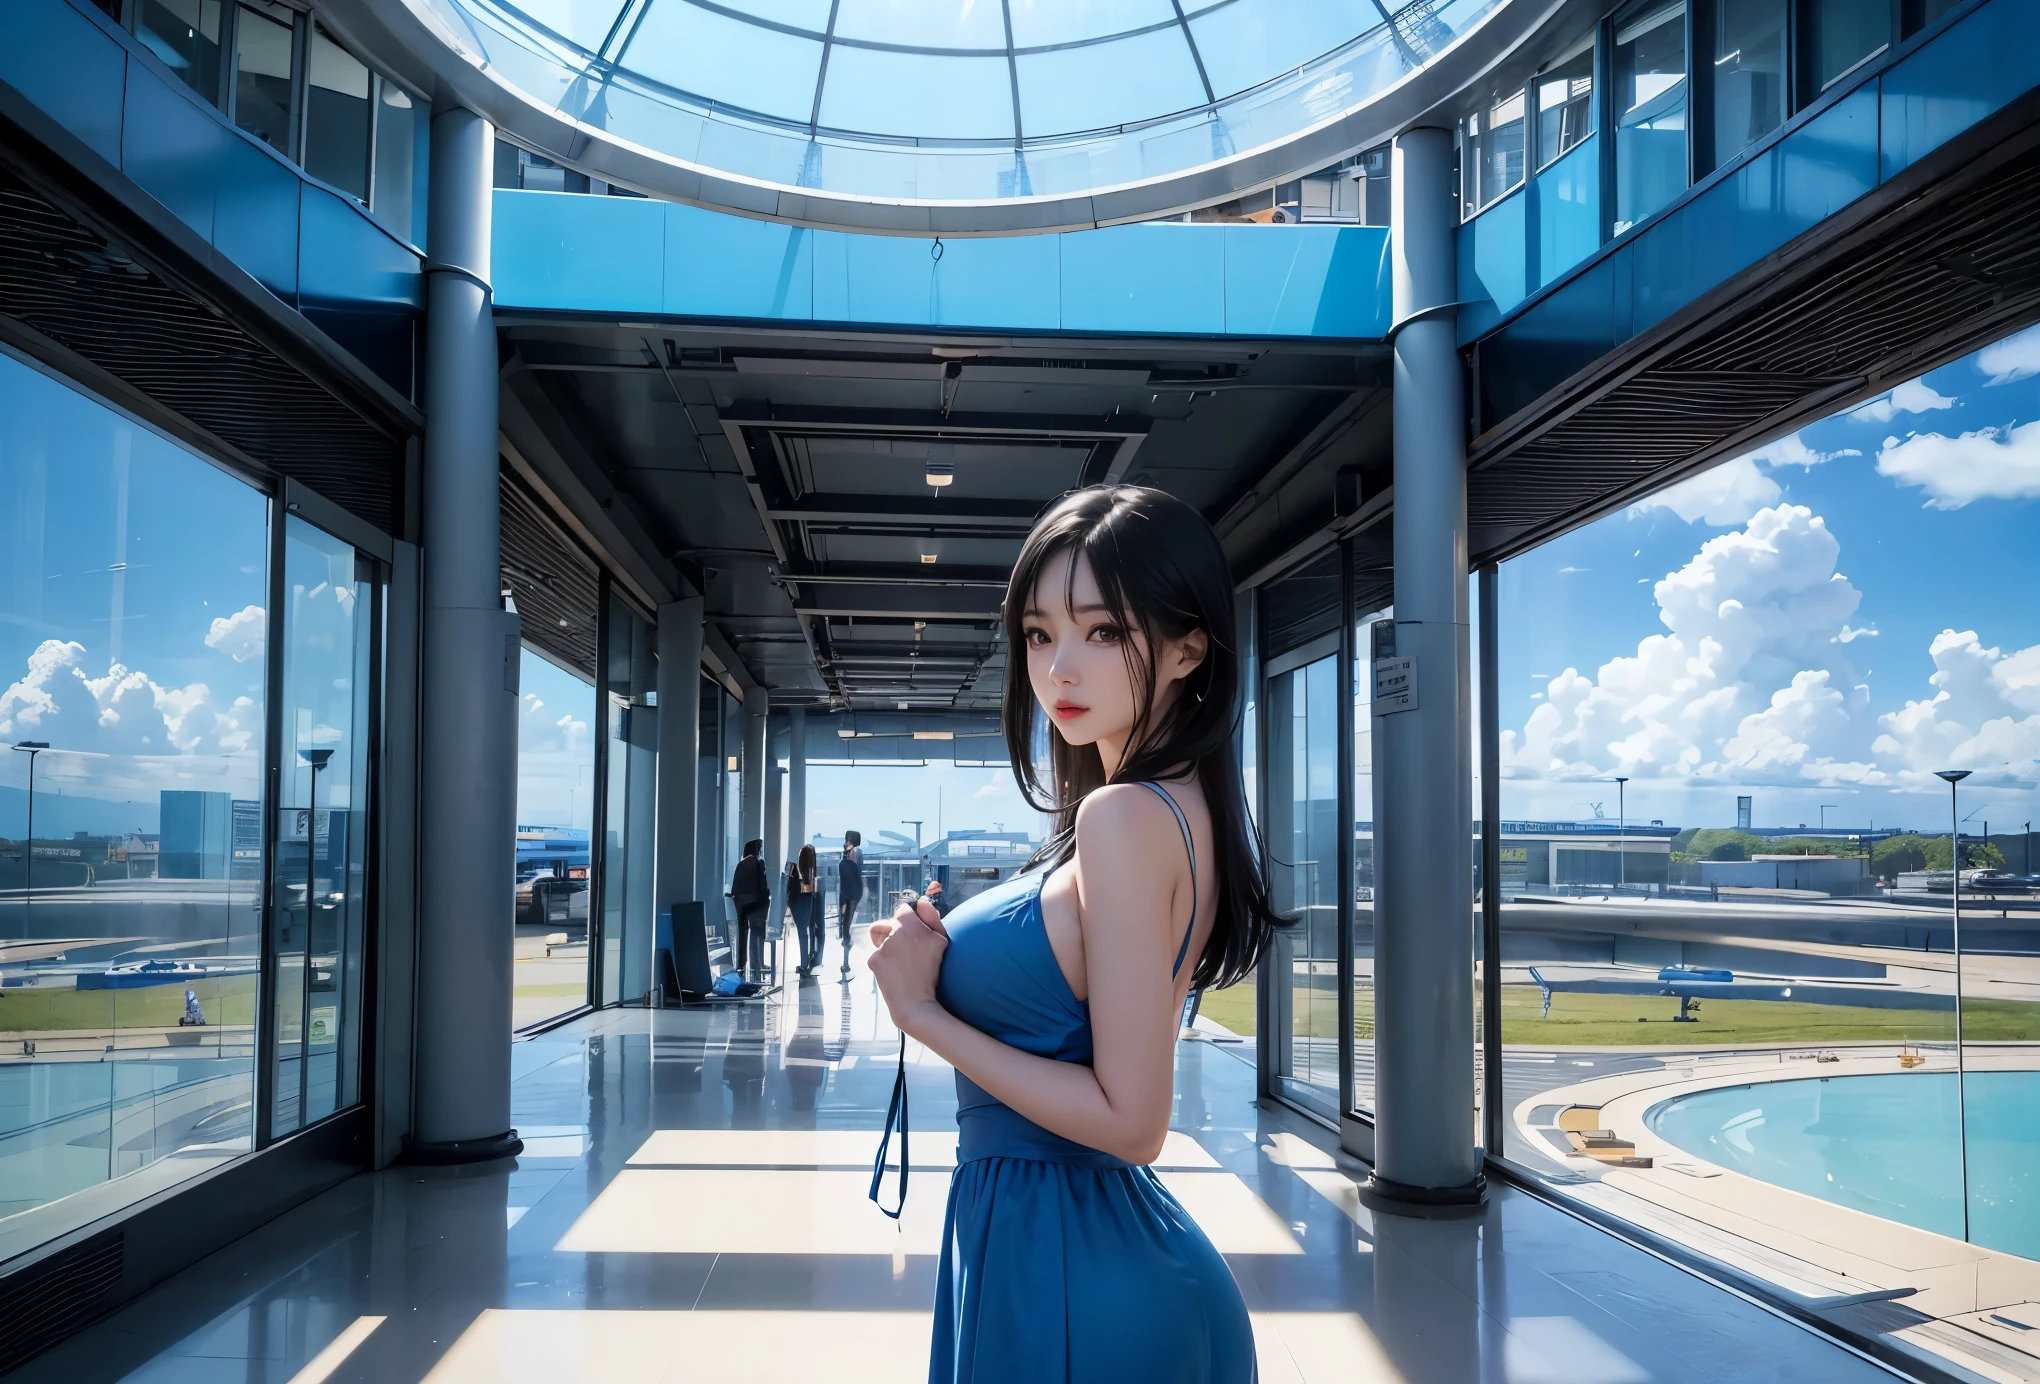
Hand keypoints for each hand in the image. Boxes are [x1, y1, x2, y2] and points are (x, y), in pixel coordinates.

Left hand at [867, 897, 948, 1037]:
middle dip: (898, 931)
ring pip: (881, 935)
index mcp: (911, 926)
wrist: (915, 1003)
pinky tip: (895, 969)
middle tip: (909, 948)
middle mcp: (894, 934)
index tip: (914, 930)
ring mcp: (882, 948)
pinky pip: (877, 952)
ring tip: (901, 958)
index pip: (903, 909)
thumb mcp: (941, 942)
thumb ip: (932, 918)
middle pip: (890, 922)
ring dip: (888, 941)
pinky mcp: (873, 960)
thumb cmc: (933, 973)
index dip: (909, 918)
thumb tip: (921, 901)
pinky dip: (885, 958)